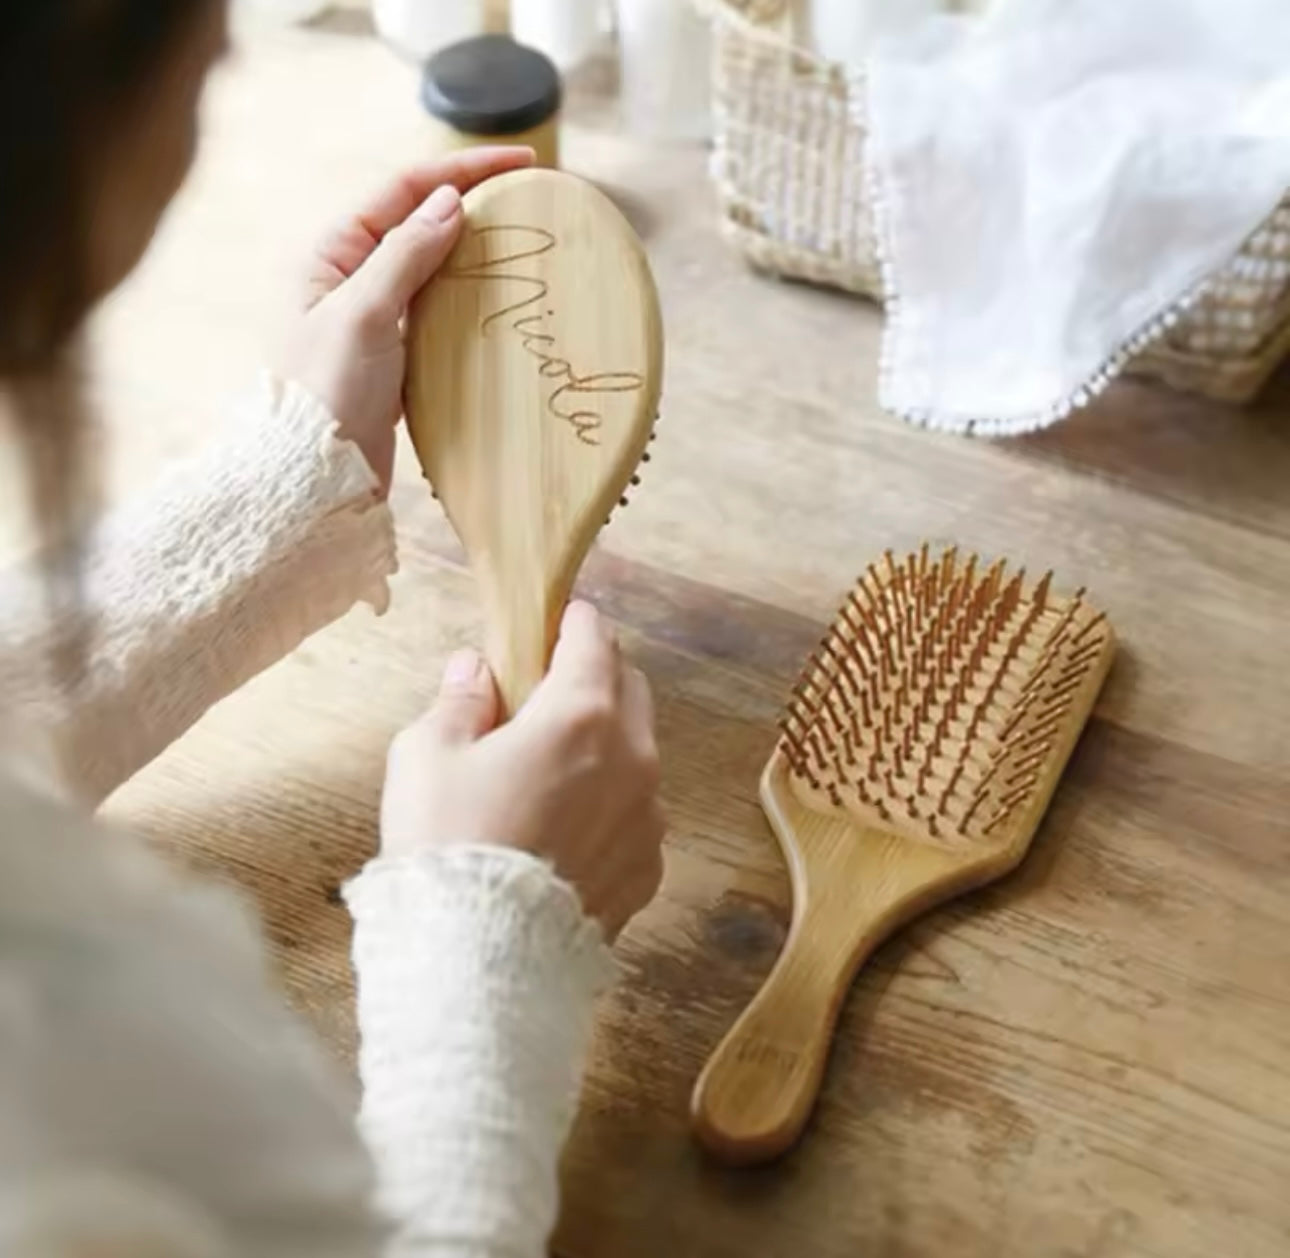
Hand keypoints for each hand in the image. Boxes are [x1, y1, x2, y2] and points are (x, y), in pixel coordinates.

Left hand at [279, 146, 533, 493]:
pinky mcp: (395, 356)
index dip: (463, 169)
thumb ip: (405, 255)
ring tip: (524, 244)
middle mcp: (351, 277)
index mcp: (330, 252)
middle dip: (474, 204)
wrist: (313, 479)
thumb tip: (449, 201)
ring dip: (476, 252)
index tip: (523, 162)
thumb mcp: (363, 315)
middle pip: (421, 222)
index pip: (403, 189)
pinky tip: (500, 300)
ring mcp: (374, 317)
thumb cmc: (323, 394)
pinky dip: (470, 299)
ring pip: (434, 267)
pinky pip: (439, 311)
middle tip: (532, 201)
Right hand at [381, 602, 665, 941]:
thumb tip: (476, 669)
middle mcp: (633, 757)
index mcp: (581, 714)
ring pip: (640, 753)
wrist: (479, 960)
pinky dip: (611, 804)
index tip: (559, 621)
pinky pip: (637, 814)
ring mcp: (648, 817)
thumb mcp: (427, 756)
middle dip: (596, 677)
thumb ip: (460, 701)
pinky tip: (567, 827)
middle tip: (549, 691)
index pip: (594, 640)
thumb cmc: (447, 845)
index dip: (574, 624)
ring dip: (607, 743)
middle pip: (629, 689)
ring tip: (554, 769)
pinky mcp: (648, 868)